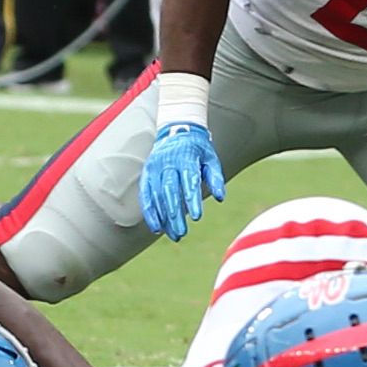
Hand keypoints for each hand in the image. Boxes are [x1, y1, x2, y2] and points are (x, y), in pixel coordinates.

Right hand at [139, 121, 225, 239]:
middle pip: (169, 191)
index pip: (188, 181)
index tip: (197, 217)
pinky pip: (146, 196)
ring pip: (156, 196)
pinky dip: (150, 212)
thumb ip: (216, 177)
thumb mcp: (211, 159)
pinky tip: (156, 228)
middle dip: (174, 214)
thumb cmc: (198, 149)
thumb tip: (220, 198)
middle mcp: (167, 163)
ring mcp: (154, 169)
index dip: (192, 199)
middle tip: (182, 233)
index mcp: (186, 157)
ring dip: (163, 218)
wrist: (176, 131)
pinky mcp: (146, 174)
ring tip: (173, 235)